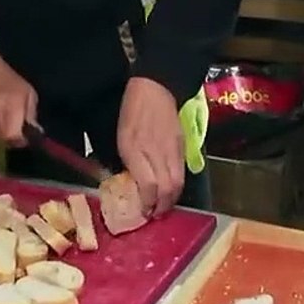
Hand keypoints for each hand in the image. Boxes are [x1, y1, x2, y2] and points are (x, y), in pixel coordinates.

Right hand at [0, 52, 36, 146]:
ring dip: (4, 135)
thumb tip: (35, 132)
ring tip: (9, 123)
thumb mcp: (28, 94)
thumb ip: (31, 114)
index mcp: (11, 107)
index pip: (14, 136)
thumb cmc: (10, 80)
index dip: (21, 141)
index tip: (26, 138)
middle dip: (14, 139)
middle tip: (19, 132)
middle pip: (5, 139)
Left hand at [117, 77, 184, 216]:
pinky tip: (170, 190)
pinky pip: (182, 172)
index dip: (147, 203)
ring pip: (178, 183)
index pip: (148, 185)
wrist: (156, 88)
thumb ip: (128, 162)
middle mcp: (156, 152)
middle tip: (155, 215)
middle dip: (162, 207)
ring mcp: (172, 150)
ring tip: (163, 207)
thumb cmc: (132, 112)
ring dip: (171, 200)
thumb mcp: (121, 138)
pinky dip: (177, 186)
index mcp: (136, 150)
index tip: (143, 212)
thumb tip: (134, 184)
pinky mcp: (182, 147)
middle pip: (167, 188)